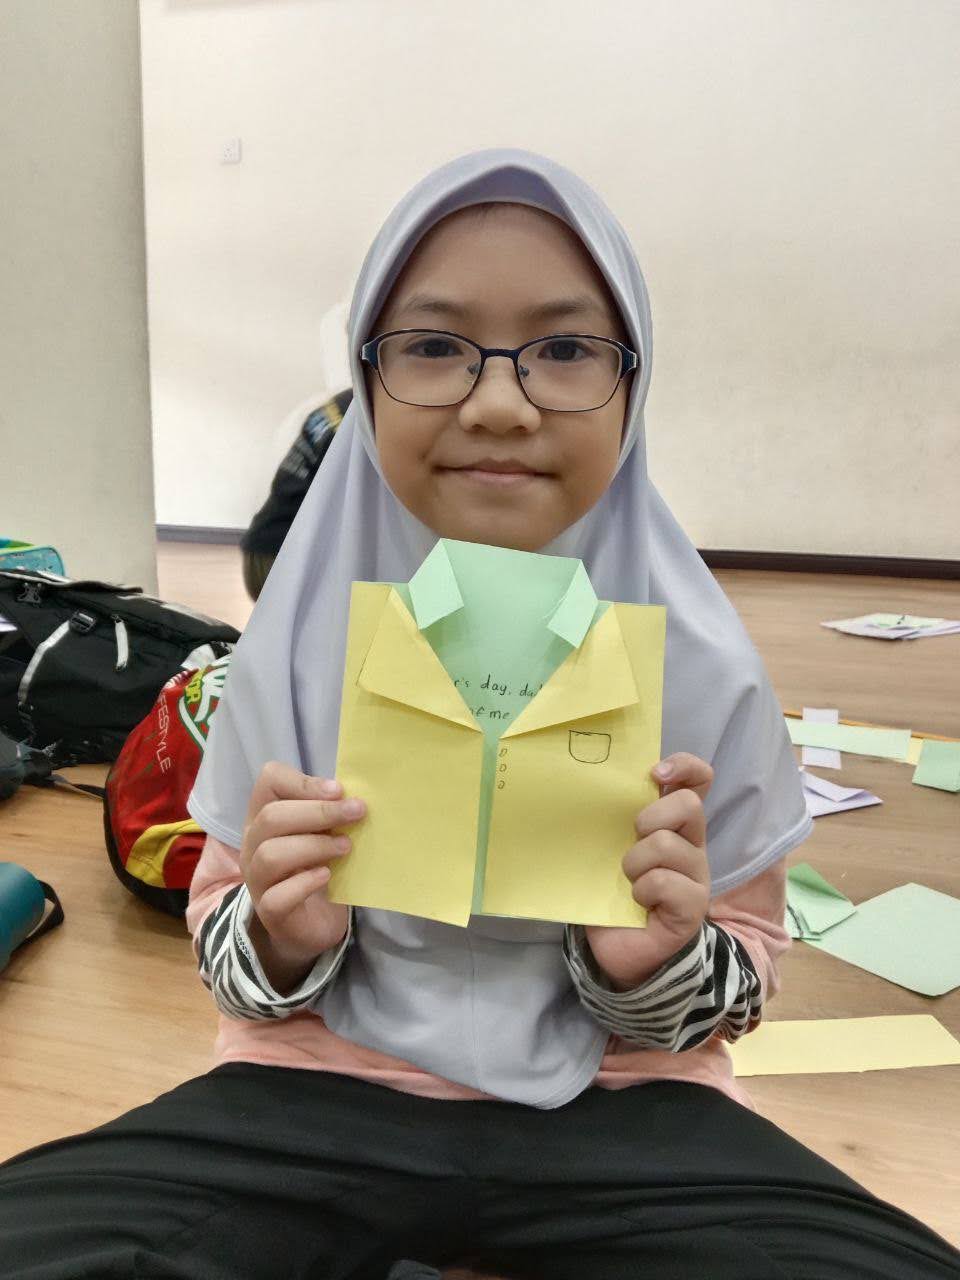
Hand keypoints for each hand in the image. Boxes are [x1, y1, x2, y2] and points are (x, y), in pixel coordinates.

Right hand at [240, 761, 365, 989]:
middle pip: (271, 817)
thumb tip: (355, 796)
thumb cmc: (316, 867)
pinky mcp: (269, 911)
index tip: (338, 790)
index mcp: (265, 816)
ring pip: (271, 854)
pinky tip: (326, 876)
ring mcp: (257, 879)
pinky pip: (277, 896)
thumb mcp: (322, 834)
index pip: (268, 782)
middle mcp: (253, 844)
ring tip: (345, 846)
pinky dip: (304, 883)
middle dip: (318, 812)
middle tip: (356, 812)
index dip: (301, 782)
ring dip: (314, 845)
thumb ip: (330, 813)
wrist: (310, 922)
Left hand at [584, 752, 712, 991]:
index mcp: (674, 825)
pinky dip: (642, 890)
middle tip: (631, 838)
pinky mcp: (693, 908)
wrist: (619, 949)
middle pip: (689, 806)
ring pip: (668, 845)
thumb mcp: (609, 848)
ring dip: (635, 862)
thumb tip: (585, 787)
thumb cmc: (612, 892)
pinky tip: (637, 903)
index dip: (685, 767)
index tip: (655, 773)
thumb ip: (612, 820)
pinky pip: (665, 883)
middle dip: (652, 817)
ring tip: (627, 880)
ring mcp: (697, 877)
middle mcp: (692, 846)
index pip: (698, 781)